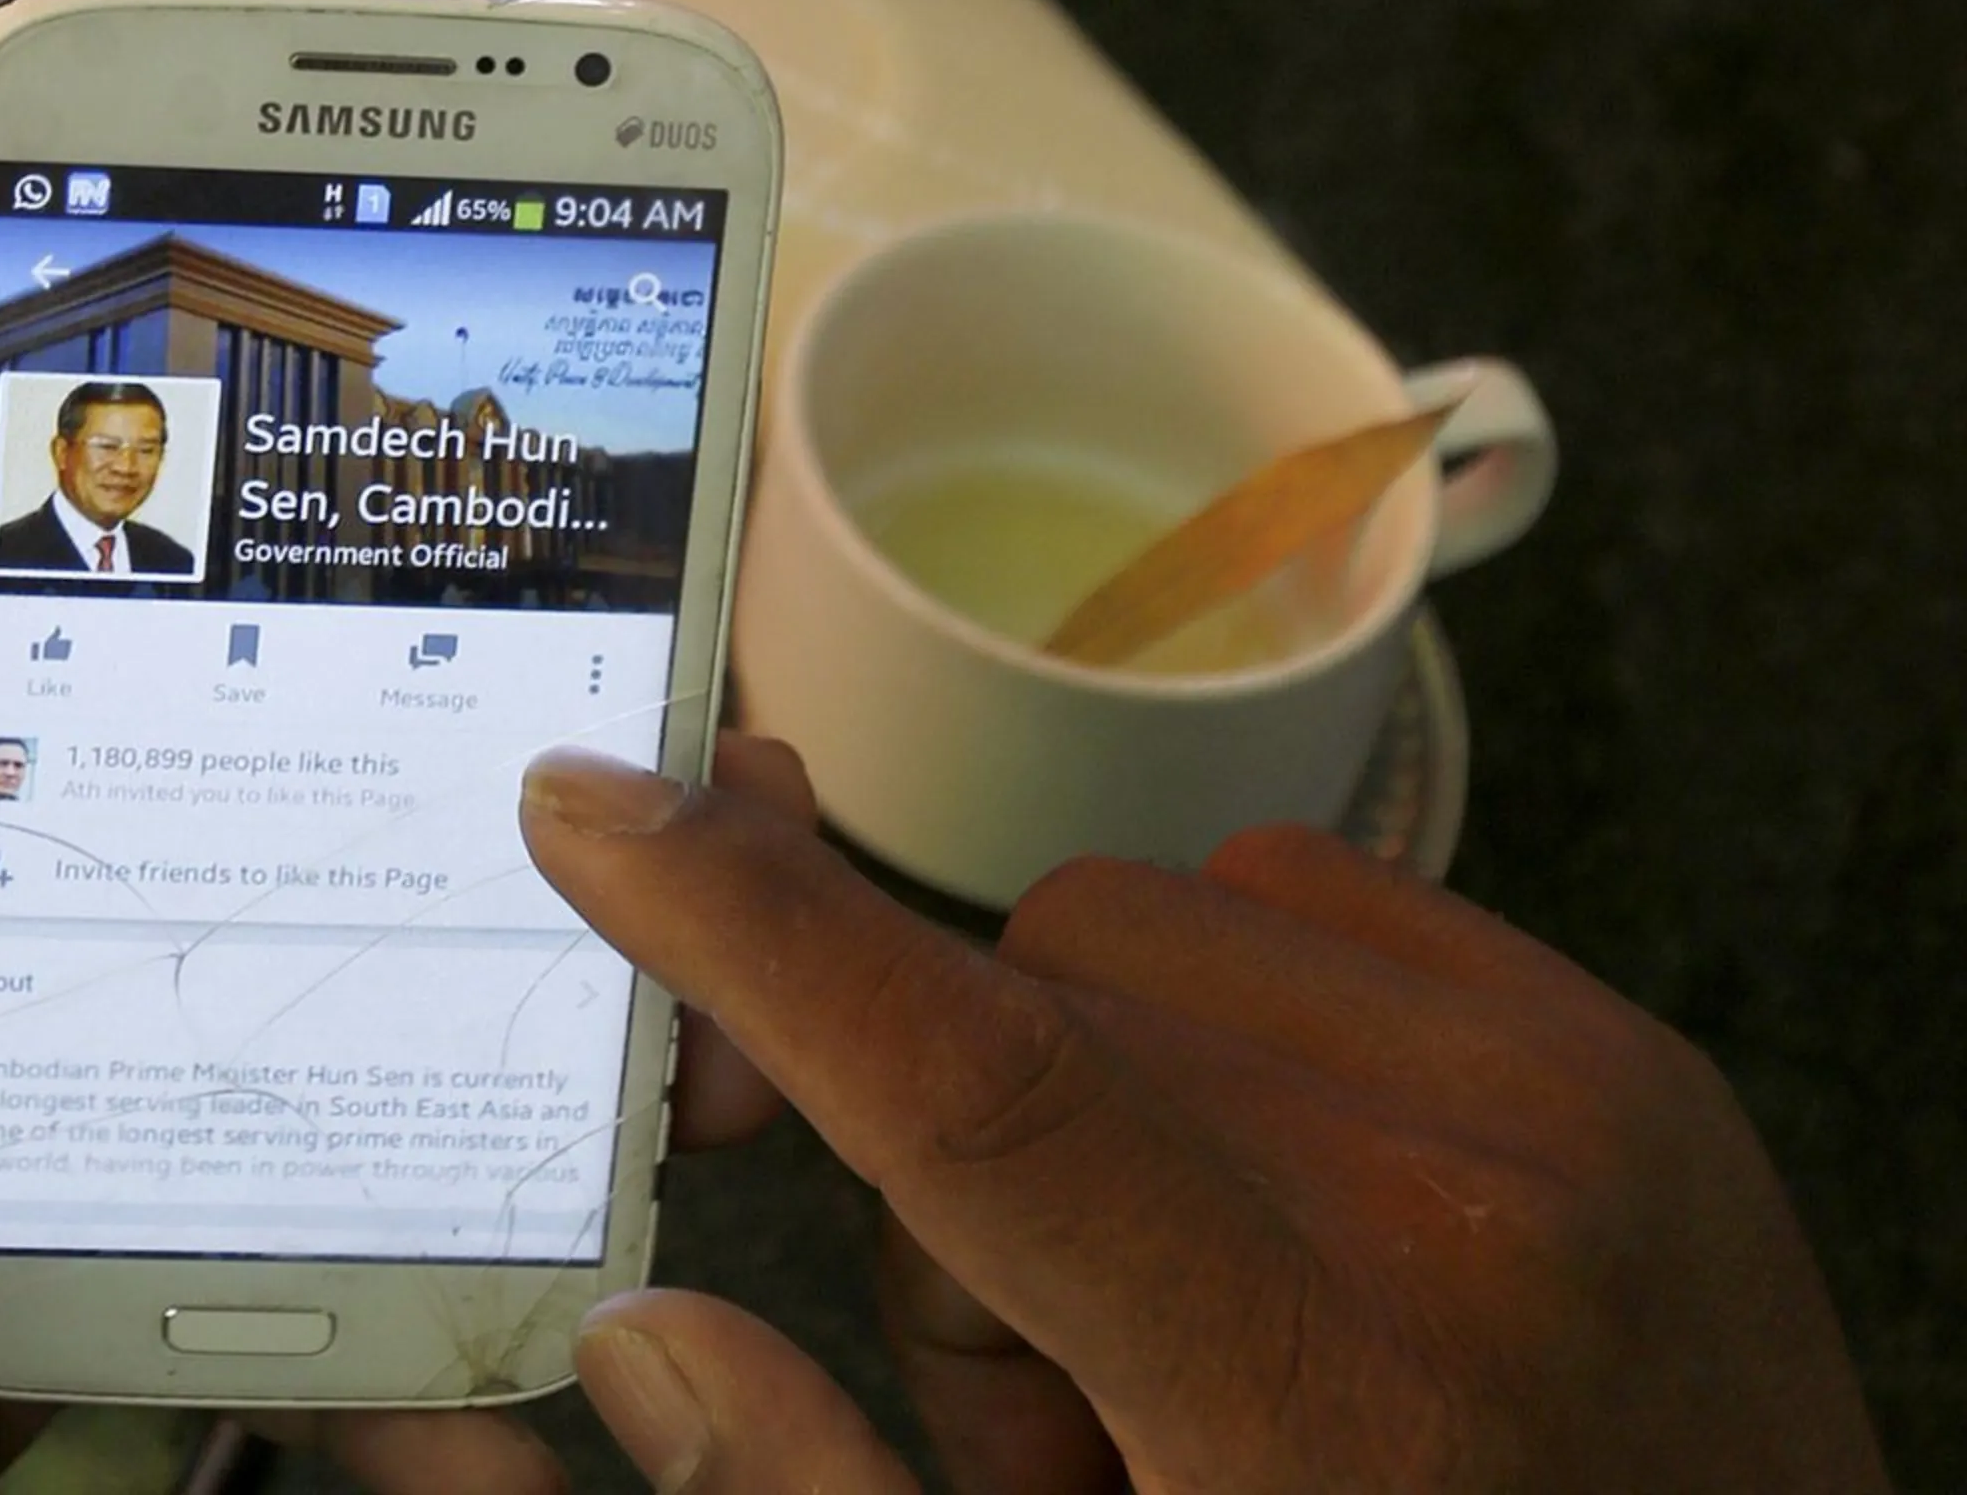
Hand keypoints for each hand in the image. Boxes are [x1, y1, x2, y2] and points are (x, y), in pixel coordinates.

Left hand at [0, 465, 782, 1494]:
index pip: (170, 666)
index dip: (360, 609)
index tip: (553, 586)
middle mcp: (60, 951)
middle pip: (340, 852)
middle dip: (547, 838)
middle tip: (722, 813)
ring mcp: (133, 1127)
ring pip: (387, 1055)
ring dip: (558, 1060)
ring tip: (699, 1073)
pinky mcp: (165, 1290)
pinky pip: (345, 1274)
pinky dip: (459, 1317)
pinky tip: (552, 1329)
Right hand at [519, 746, 1891, 1492]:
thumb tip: (648, 1336)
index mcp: (1325, 1409)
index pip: (983, 1094)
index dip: (759, 933)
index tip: (597, 806)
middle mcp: (1471, 1212)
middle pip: (1035, 993)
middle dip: (958, 1148)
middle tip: (1062, 1376)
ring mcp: (1573, 1103)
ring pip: (1144, 919)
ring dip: (1089, 1073)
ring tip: (1190, 1298)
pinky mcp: (1619, 1047)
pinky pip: (1293, 901)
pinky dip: (1220, 1014)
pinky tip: (1282, 1194)